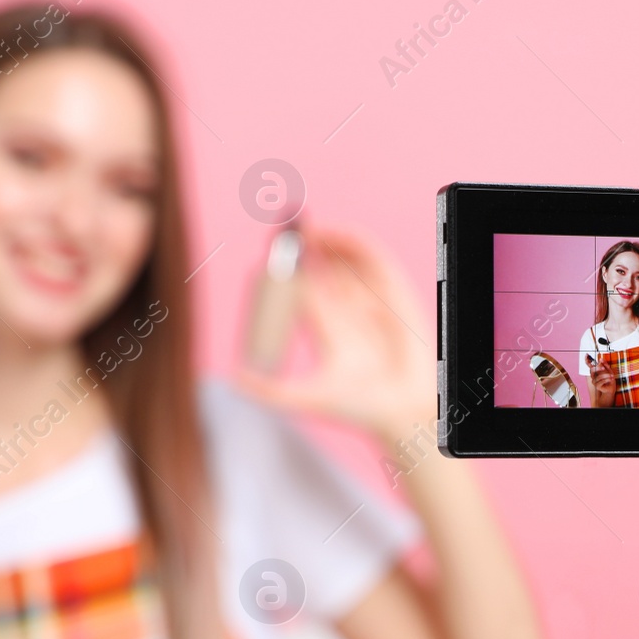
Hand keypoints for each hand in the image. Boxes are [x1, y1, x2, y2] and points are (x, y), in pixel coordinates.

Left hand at [237, 224, 435, 441]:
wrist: (404, 409)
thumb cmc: (361, 407)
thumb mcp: (309, 397)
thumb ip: (272, 391)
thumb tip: (235, 379)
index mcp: (327, 329)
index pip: (301, 290)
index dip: (283, 272)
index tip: (266, 257)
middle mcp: (348, 310)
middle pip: (321, 267)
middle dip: (302, 249)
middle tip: (282, 232)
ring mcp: (370, 297)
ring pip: (343, 257)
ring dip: (324, 240)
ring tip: (302, 230)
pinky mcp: (392, 290)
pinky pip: (370, 256)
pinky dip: (351, 240)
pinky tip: (329, 235)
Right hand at [588, 359, 616, 407]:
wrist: (611, 387)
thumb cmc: (609, 378)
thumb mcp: (608, 370)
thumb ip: (605, 364)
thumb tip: (601, 359)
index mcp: (595, 371)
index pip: (589, 365)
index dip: (587, 360)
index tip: (586, 355)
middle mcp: (593, 376)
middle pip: (592, 370)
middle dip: (598, 368)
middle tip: (604, 368)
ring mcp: (594, 381)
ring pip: (598, 376)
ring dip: (606, 375)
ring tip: (612, 376)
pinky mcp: (597, 386)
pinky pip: (601, 382)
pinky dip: (607, 380)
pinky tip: (610, 379)